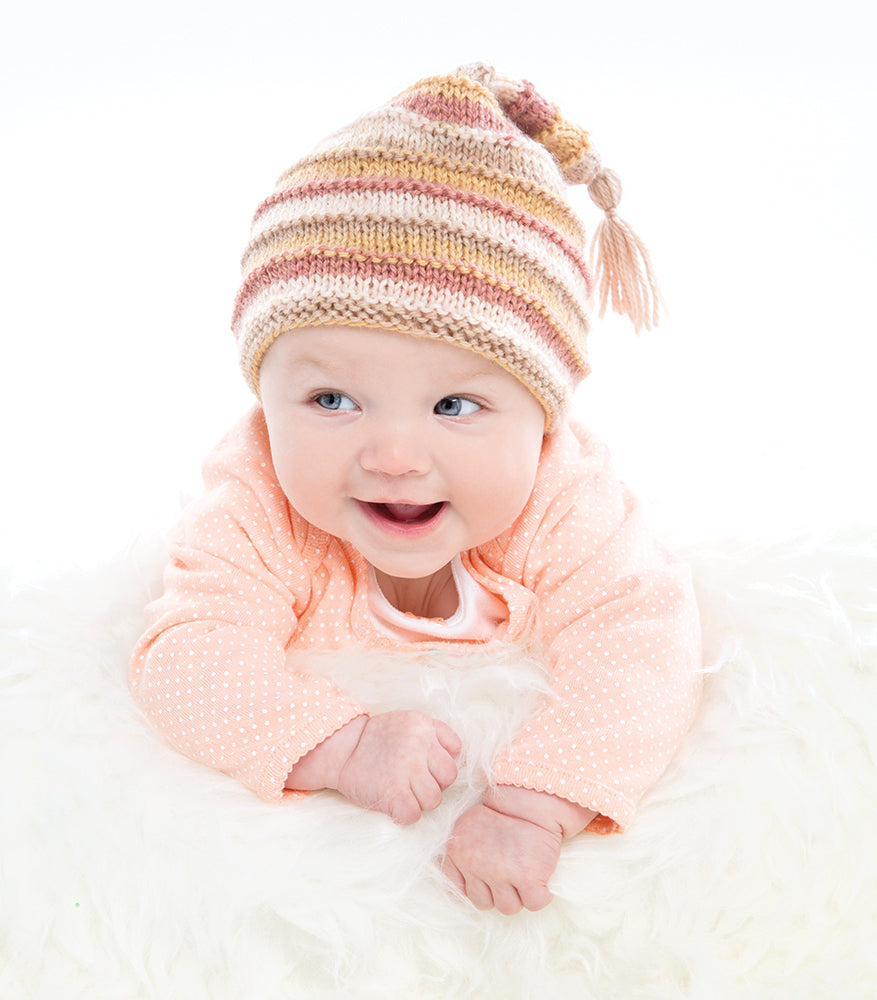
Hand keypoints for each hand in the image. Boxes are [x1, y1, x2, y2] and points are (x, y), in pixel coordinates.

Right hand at [287, 711, 460, 824]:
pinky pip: (414, 814)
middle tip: (413, 782)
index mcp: (424, 726)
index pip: (454, 753)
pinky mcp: (393, 792)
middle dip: (433, 783)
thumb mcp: (408, 723)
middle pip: (448, 778)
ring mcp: (406, 770)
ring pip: (434, 799)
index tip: (424, 765)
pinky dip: (404, 814)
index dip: (440, 763)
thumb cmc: (377, 740)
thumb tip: (458, 755)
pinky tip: (394, 805)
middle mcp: (418, 745)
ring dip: (420, 801)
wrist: (341, 750)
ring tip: (403, 792)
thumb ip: (435, 733)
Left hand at [442, 803, 560, 913]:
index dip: (476, 886)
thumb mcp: (469, 829)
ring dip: (518, 895)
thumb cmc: (502, 816)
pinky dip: (540, 896)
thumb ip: (462, 855)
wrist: (531, 801)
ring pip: (507, 908)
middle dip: (497, 892)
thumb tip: (461, 889)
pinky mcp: (527, 878)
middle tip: (509, 872)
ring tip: (524, 872)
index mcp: (458, 852)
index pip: (458, 890)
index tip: (487, 876)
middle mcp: (476, 865)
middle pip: (483, 903)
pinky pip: (533, 904)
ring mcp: (501, 873)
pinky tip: (540, 880)